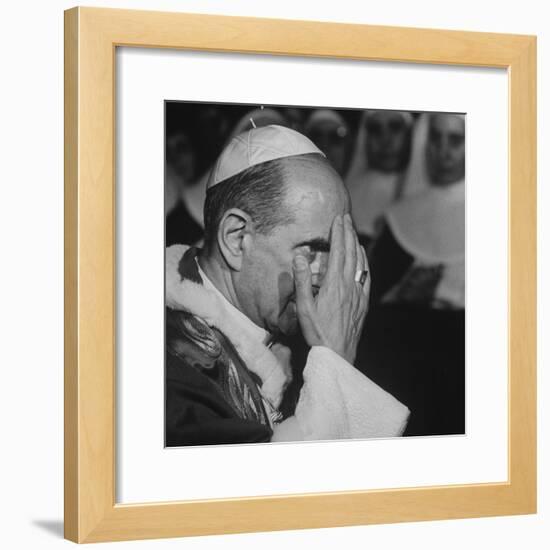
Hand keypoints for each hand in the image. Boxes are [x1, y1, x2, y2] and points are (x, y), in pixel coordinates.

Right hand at [292, 213, 369, 363]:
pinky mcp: (363, 303)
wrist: (337, 353)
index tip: (338, 219)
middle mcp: (349, 285)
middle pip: (351, 253)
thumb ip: (302, 280)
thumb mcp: (303, 307)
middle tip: (346, 218)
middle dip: (348, 233)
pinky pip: (366, 277)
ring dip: (357, 245)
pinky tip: (363, 259)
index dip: (339, 233)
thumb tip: (300, 256)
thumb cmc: (317, 331)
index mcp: (334, 284)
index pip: (338, 251)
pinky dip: (364, 263)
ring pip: (360, 263)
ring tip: (353, 233)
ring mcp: (358, 294)